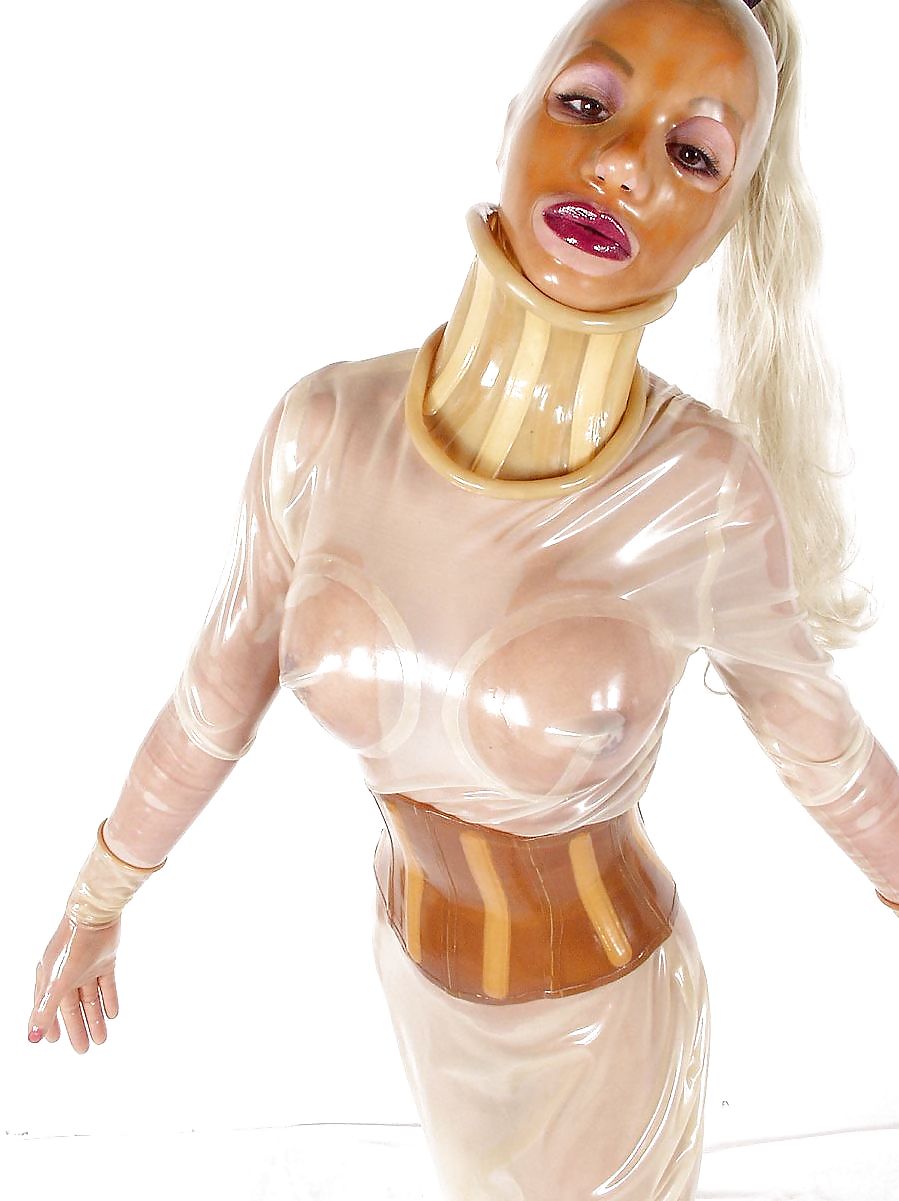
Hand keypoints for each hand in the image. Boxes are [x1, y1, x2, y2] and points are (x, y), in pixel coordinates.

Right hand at [29, 914, 120, 1052]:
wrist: (94, 915)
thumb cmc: (70, 947)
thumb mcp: (55, 982)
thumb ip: (45, 1010)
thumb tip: (32, 1037)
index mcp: (49, 978)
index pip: (47, 1007)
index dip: (49, 1024)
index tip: (52, 1041)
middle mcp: (66, 974)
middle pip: (71, 1007)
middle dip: (77, 1028)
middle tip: (83, 1050)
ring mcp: (86, 967)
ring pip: (90, 999)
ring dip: (95, 1018)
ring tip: (101, 1040)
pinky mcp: (104, 959)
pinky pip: (106, 985)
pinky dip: (109, 999)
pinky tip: (113, 1014)